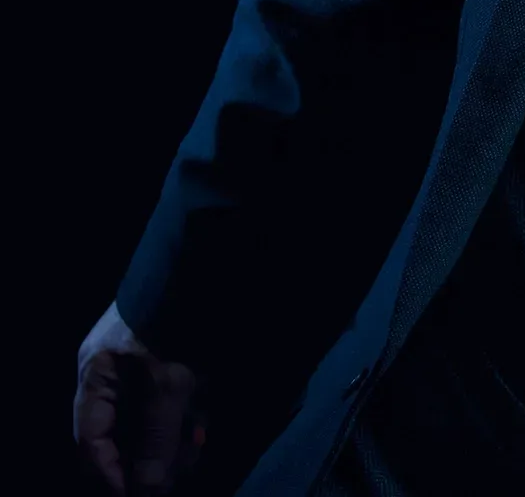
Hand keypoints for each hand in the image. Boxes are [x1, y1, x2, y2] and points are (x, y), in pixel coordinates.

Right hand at [74, 302, 203, 494]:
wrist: (216, 268)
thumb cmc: (179, 320)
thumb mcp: (168, 384)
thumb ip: (157, 437)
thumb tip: (149, 491)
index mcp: (97, 375)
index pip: (91, 440)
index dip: (111, 473)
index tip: (136, 494)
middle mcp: (115, 374)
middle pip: (123, 434)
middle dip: (150, 457)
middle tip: (177, 468)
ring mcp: (145, 368)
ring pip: (152, 422)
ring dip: (173, 441)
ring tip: (194, 445)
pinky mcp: (178, 363)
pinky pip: (174, 405)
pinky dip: (188, 419)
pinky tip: (202, 425)